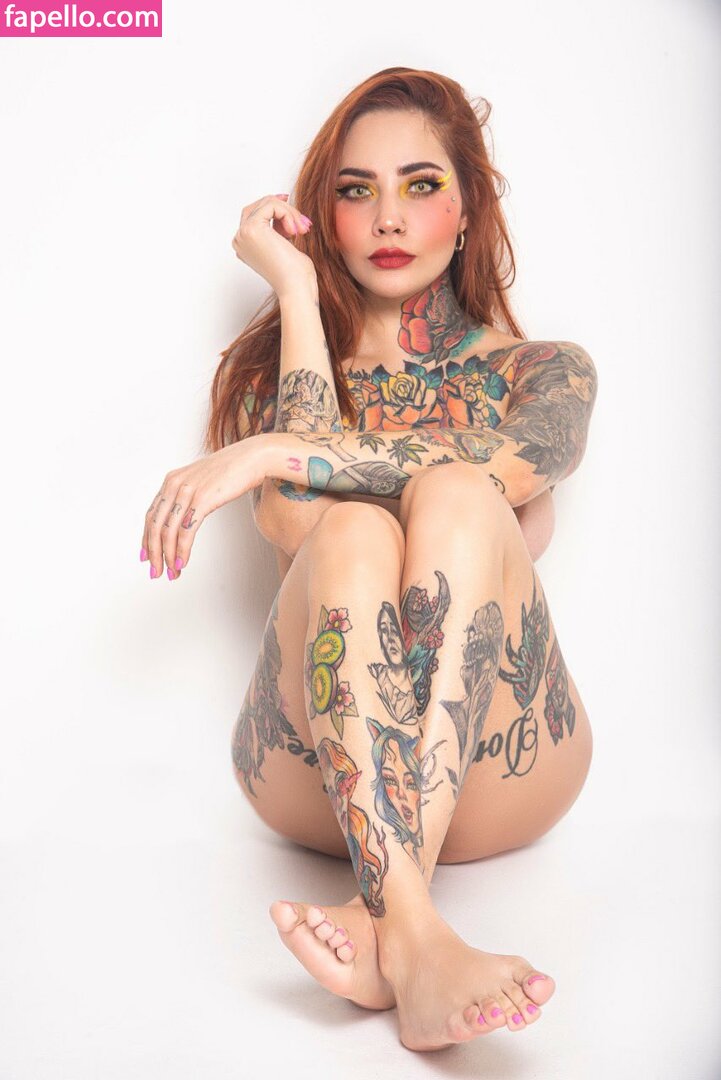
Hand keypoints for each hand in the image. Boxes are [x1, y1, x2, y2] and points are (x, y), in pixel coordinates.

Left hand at [140, 436, 266, 579]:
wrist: (253, 457)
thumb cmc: (233, 469)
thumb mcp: (203, 480)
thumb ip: (190, 494)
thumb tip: (186, 514)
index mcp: (171, 480)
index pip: (151, 514)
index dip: (146, 538)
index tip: (146, 556)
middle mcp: (174, 485)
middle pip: (155, 525)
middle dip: (153, 552)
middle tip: (155, 571)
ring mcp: (187, 491)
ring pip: (168, 531)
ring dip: (168, 556)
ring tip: (172, 572)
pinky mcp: (202, 499)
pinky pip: (186, 531)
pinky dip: (182, 550)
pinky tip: (182, 562)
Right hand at [231, 193, 315, 296]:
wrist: (296, 287)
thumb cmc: (295, 274)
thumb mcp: (283, 244)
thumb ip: (276, 227)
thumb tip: (281, 202)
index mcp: (245, 245)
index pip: (257, 214)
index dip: (278, 212)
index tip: (297, 220)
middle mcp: (240, 239)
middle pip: (259, 206)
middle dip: (284, 210)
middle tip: (303, 225)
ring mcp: (243, 233)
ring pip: (267, 203)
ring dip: (289, 213)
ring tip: (301, 230)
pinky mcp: (251, 228)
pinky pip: (271, 205)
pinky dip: (288, 213)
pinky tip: (295, 231)